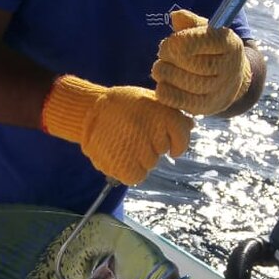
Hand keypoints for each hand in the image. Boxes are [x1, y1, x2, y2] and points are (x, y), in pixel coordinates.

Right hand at [42, 75, 191, 185]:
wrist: (88, 111)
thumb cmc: (122, 105)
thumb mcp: (150, 102)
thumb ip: (171, 116)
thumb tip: (190, 127)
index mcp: (162, 114)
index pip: (182, 137)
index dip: (176, 141)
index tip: (166, 140)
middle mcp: (152, 132)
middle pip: (162, 151)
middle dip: (151, 145)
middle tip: (133, 134)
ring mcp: (137, 150)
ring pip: (149, 164)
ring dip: (139, 158)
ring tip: (123, 144)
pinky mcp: (122, 165)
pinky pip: (135, 176)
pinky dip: (130, 170)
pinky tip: (120, 157)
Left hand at [152, 9, 250, 114]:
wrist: (230, 81)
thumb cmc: (212, 50)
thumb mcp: (206, 31)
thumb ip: (190, 22)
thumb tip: (176, 16)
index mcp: (230, 44)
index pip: (197, 41)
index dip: (176, 41)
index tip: (171, 43)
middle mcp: (228, 68)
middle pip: (188, 61)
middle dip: (168, 55)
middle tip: (163, 55)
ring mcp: (219, 90)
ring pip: (181, 80)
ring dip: (163, 72)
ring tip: (161, 68)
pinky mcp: (206, 107)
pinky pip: (178, 99)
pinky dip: (164, 91)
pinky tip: (163, 84)